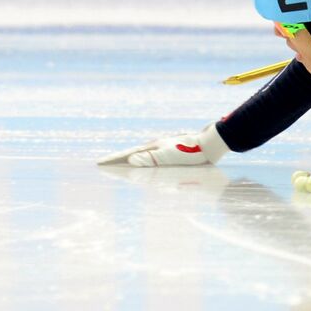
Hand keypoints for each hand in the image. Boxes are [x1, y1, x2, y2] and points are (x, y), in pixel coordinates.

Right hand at [96, 122, 230, 166]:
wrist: (211, 144)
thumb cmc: (191, 152)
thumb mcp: (168, 157)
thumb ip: (149, 159)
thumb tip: (129, 161)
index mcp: (152, 147)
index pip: (128, 154)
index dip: (114, 160)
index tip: (99, 163)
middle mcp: (157, 146)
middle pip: (133, 154)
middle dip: (119, 160)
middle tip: (105, 165)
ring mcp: (165, 147)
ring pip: (144, 155)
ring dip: (131, 160)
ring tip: (121, 166)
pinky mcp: (174, 151)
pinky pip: (153, 158)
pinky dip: (144, 162)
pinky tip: (147, 165)